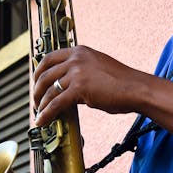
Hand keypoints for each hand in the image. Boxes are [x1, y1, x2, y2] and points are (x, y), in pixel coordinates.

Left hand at [32, 45, 146, 125]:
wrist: (136, 88)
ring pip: (48, 89)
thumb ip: (81, 72)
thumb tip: (67, 87)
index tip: (36, 82)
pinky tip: (42, 121)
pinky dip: (46, 114)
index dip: (38, 71)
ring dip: (40, 104)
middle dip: (36, 90)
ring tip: (39, 113)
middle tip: (35, 101)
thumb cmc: (122, 82)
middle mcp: (75, 58)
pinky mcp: (79, 88)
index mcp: (79, 51)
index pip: (49, 58)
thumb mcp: (97, 67)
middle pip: (44, 73)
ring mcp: (76, 72)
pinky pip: (55, 103)